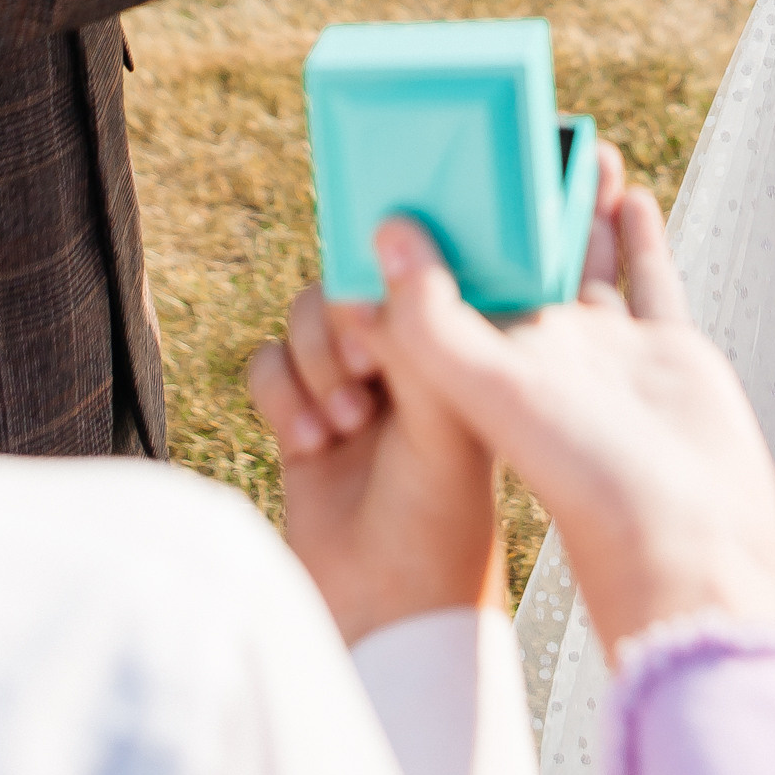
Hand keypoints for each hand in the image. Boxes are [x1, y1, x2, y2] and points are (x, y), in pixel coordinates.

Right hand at [252, 145, 628, 641]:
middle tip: (368, 351)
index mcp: (484, 344)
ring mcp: (364, 379)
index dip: (497, 199)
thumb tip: (392, 230)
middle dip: (361, 303)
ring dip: (318, 356)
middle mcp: (426, 351)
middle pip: (374, 266)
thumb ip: (425, 317)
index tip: (506, 157)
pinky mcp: (307, 409)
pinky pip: (268, 358)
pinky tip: (312, 442)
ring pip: (315, 305)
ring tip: (348, 417)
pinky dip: (282, 395)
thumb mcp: (451, 407)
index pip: (484, 248)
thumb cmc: (441, 521)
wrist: (383, 618)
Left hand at [359, 187, 774, 660]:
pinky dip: (636, 237)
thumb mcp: (488, 399)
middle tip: (507, 136)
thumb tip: (385, 232)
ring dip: (574, 208)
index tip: (427, 161)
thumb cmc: (584, 494)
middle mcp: (545, 358)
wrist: (691, 562)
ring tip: (573, 147)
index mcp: (494, 367)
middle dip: (511, 205)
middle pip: (518, 262)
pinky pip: (645, 280)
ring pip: (581, 263)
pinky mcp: (669, 357)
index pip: (449, 284)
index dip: (437, 230)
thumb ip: (431, 323)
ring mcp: (609, 357)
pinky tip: (630, 196)